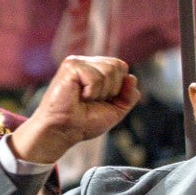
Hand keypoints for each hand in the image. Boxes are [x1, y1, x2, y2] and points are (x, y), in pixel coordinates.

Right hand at [9, 56, 141, 165]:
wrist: (64, 131)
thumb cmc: (84, 122)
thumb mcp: (116, 110)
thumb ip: (129, 95)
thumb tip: (132, 78)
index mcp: (96, 69)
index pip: (121, 67)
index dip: (118, 88)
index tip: (101, 101)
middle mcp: (87, 62)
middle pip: (118, 66)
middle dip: (111, 89)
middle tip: (92, 101)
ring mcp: (78, 62)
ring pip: (109, 70)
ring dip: (101, 92)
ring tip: (84, 99)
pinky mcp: (71, 66)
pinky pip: (96, 77)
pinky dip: (91, 93)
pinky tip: (78, 97)